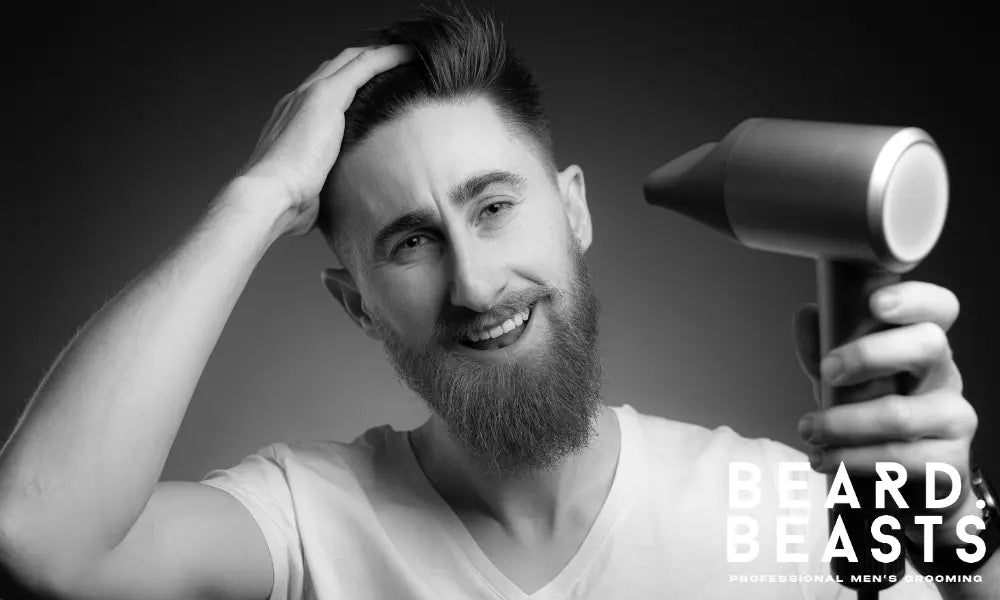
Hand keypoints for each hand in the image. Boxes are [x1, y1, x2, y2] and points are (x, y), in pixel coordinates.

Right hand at [239, 45, 414, 236]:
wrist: (268, 195)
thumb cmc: (285, 203)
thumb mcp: (308, 191)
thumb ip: (320, 188)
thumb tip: (333, 206)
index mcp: (292, 121)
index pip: (323, 92)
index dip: (347, 84)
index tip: (371, 87)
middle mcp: (298, 100)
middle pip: (335, 68)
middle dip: (364, 61)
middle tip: (393, 62)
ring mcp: (310, 95)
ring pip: (350, 60)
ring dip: (378, 55)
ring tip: (404, 55)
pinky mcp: (325, 96)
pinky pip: (363, 66)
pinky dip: (386, 57)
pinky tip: (406, 55)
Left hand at [791, 281, 979, 544]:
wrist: (902, 488)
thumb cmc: (870, 420)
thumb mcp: (843, 381)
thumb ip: (823, 348)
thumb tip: (808, 315)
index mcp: (922, 347)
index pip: (939, 309)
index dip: (915, 299)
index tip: (876, 303)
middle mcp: (946, 378)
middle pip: (930, 345)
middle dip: (870, 353)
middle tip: (827, 371)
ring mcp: (954, 421)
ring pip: (901, 414)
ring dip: (843, 423)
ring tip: (809, 429)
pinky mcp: (951, 465)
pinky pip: (900, 460)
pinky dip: (852, 460)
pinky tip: (826, 460)